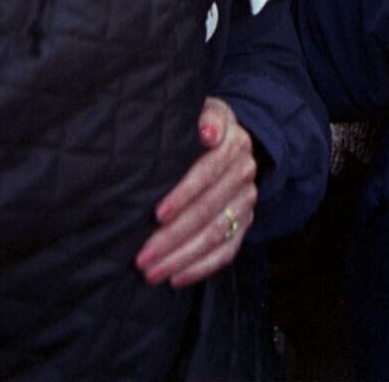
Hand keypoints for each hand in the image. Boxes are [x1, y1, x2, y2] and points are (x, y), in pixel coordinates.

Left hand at [135, 97, 257, 287]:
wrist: (228, 138)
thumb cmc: (198, 124)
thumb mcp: (202, 109)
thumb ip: (203, 116)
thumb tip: (207, 131)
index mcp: (234, 143)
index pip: (208, 172)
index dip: (183, 194)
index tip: (157, 213)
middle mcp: (245, 173)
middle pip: (209, 211)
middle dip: (173, 237)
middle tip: (142, 256)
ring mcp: (246, 202)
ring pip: (216, 236)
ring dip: (182, 258)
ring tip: (151, 272)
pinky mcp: (244, 223)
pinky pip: (227, 252)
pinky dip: (201, 268)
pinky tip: (175, 279)